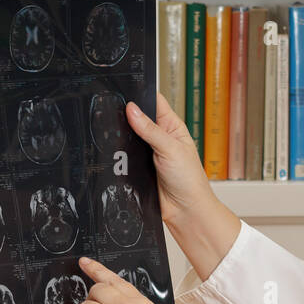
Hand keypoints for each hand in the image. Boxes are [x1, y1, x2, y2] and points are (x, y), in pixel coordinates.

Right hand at [125, 94, 240, 280]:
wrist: (185, 211)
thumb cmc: (190, 180)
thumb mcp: (171, 149)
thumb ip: (150, 130)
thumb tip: (132, 109)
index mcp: (171, 126)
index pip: (154, 102)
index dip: (141, 94)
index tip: (126, 91)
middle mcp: (159, 138)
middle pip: (137, 118)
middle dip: (126, 116)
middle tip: (115, 112)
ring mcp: (147, 153)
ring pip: (128, 138)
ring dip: (122, 137)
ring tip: (113, 132)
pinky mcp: (137, 168)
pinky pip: (123, 157)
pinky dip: (118, 155)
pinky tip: (114, 152)